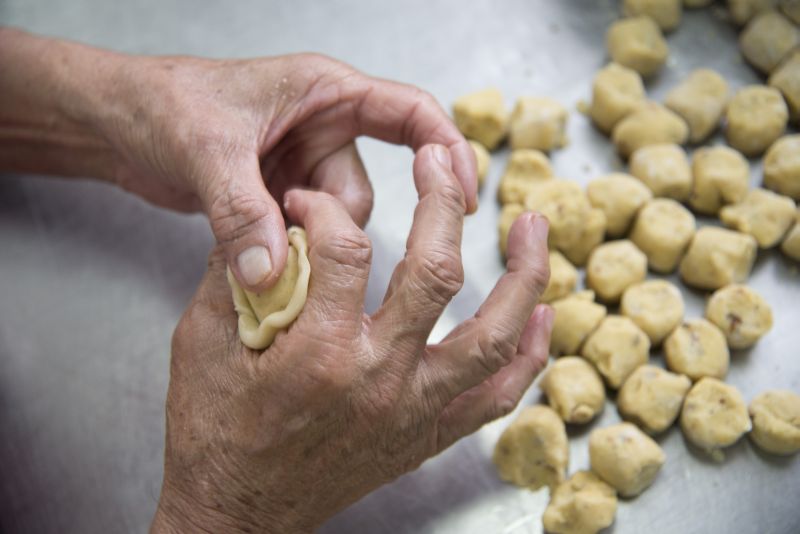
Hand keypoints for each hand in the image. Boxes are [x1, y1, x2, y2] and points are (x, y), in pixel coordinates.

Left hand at [97, 52, 477, 291]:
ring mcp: (299, 168)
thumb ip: (241, 211)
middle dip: (335, 227)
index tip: (466, 198)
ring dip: (303, 249)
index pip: (411, 113)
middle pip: (363, 191)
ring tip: (256, 249)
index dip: (448, 151)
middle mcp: (320, 130)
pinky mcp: (277, 197)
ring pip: (333, 225)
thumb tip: (270, 276)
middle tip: (289, 241)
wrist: (116, 124)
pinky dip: (284, 257)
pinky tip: (252, 258)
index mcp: (324, 94)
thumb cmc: (163, 104)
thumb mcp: (206, 149)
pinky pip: (303, 238)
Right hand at [151, 145, 551, 532]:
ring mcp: (412, 412)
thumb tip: (272, 218)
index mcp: (318, 352)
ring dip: (523, 277)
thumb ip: (236, 273)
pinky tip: (542, 317)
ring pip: (493, 337)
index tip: (309, 205)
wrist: (235, 512)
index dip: (326, 209)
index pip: (346, 248)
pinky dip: (527, 356)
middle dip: (441, 204)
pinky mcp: (425, 435)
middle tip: (439, 164)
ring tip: (534, 226)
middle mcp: (378, 380)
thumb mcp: (201, 342)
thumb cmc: (214, 432)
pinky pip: (495, 397)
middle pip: (436, 272)